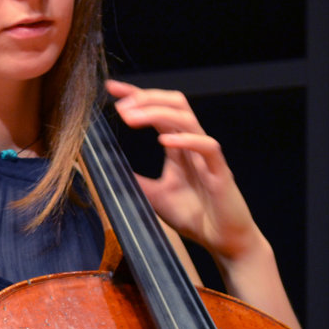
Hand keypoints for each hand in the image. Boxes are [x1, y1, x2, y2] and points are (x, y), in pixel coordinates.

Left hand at [105, 79, 259, 263]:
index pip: (158, 110)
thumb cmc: (193, 216)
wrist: (223, 241)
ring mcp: (207, 157)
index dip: (136, 96)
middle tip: (120, 104)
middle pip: (175, 104)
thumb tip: (105, 169)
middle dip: (147, 98)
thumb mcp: (153, 195)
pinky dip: (185, 140)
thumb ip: (134, 179)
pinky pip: (207, 147)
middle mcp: (193, 145)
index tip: (111, 88)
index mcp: (178, 147)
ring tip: (131, 117)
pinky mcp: (220, 172)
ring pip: (187, 119)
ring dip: (157, 113)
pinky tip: (164, 140)